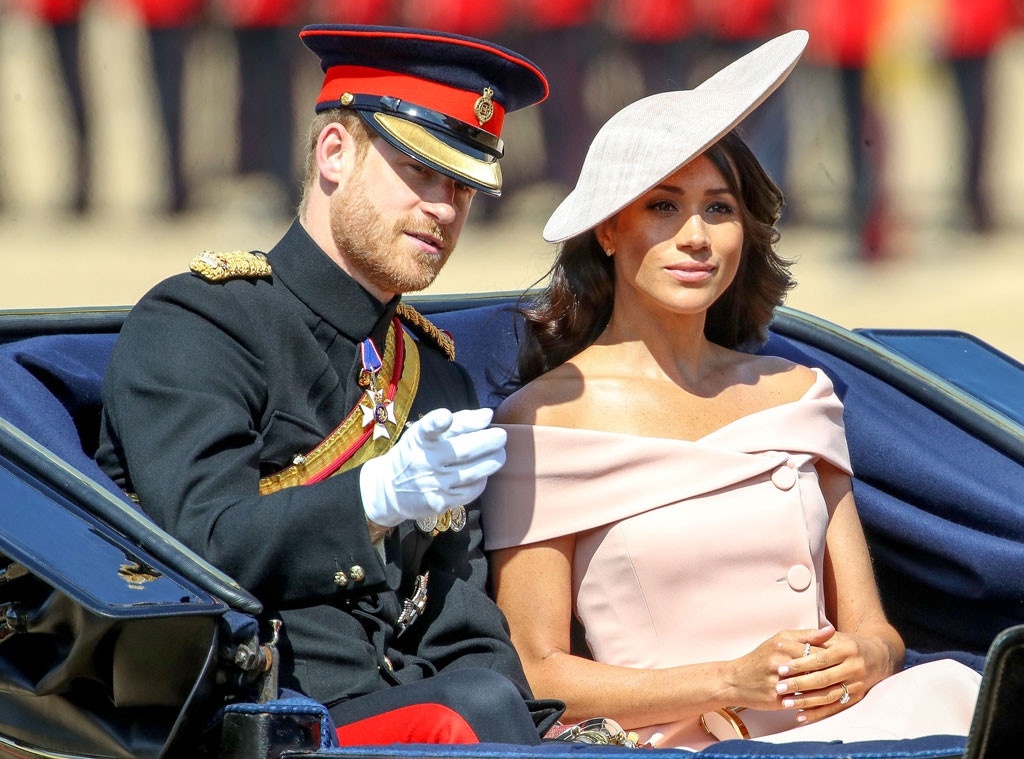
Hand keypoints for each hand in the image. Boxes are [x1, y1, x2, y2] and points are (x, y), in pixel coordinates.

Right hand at [359, 407, 506, 527]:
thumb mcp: (427, 433)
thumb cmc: (417, 454)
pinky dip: (481, 480)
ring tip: (500, 453)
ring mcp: (432, 483)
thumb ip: (459, 421)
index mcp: (420, 439)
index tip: (446, 417)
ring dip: (492, 461)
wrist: (391, 489)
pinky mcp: (439, 503)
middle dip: (489, 441)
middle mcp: (425, 460)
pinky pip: (469, 490)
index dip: (438, 422)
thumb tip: (488, 415)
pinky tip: (483, 473)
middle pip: (464, 450)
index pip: (428, 428)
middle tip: (502, 435)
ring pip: (472, 472)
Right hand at [724, 627, 834, 710]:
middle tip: (846, 675)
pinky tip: (824, 701)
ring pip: (810, 685)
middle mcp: (779, 660)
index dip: (833, 656)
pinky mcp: (776, 698)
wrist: (735, 680)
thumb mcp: (779, 641)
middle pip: (815, 667)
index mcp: (782, 644)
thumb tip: (831, 629)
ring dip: (825, 688)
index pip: (816, 650)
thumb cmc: (760, 659)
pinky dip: (814, 701)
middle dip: (832, 672)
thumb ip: (806, 636)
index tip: (845, 660)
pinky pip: (802, 700)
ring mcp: (777, 680)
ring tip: (837, 687)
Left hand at [773, 625, 896, 723]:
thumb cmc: (850, 644)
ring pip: (828, 696)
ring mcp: (857, 685)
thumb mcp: (837, 637)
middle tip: (779, 687)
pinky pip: (835, 708)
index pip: (819, 659)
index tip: (781, 669)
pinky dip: (817, 714)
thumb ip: (816, 639)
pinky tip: (801, 716)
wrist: (880, 657)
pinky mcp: (857, 699)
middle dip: (799, 684)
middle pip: (823, 679)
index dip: (800, 665)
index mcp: (847, 650)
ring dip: (806, 702)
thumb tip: (789, 640)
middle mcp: (853, 668)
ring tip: (785, 703)